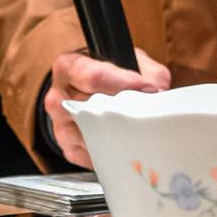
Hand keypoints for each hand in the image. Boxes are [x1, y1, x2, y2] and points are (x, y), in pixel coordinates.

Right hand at [44, 49, 170, 169]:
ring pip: (90, 135)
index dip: (124, 83)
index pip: (94, 77)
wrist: (85, 87)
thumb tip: (158, 92)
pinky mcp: (67, 147)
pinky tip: (124, 144)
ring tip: (138, 129)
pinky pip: (89, 156)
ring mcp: (60, 125)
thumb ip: (146, 73)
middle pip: (91, 108)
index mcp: (69, 68)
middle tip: (145, 112)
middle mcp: (58, 97)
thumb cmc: (108, 72)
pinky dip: (110, 153)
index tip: (147, 88)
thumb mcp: (128, 60)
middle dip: (122, 111)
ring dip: (117, 135)